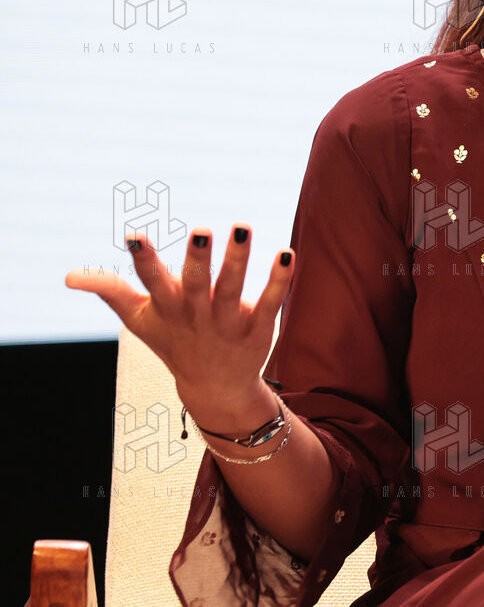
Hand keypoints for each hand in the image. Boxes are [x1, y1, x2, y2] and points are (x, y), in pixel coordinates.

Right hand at [65, 225, 293, 407]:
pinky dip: (279, 280)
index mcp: (167, 309)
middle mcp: (196, 315)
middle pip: (195, 285)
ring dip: (238, 259)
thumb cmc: (173, 341)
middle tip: (202, 229)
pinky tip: (286, 253)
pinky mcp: (258, 327)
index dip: (143, 262)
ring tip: (243, 226)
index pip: (151, 283)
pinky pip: (271, 301)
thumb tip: (67, 277)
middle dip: (197, 260)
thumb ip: (110, 291)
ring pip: (234, 288)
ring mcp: (228, 323)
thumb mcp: (139, 319)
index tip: (134, 236)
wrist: (215, 387)